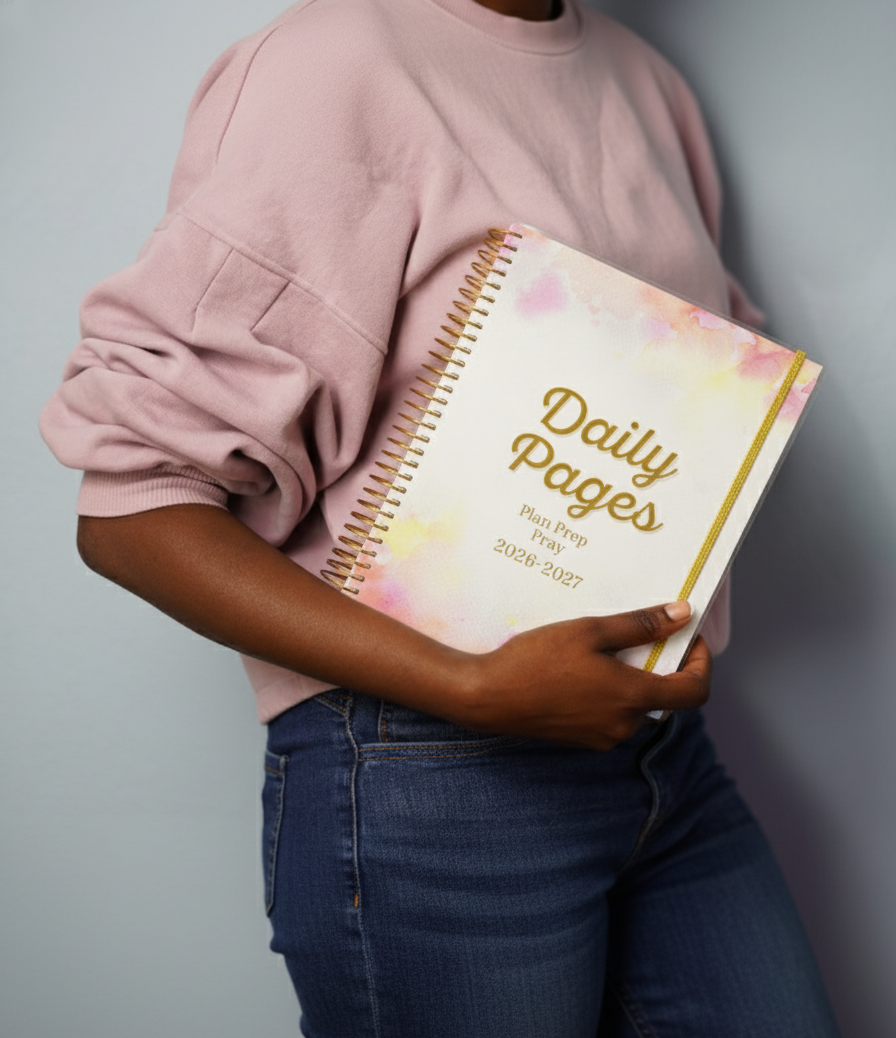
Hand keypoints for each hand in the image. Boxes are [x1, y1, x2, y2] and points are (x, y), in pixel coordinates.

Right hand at [456, 603, 711, 749]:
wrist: (487, 697)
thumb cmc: (535, 661)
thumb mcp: (589, 631)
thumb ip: (640, 625)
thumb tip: (682, 614)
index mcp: (632, 696)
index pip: (694, 691)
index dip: (702, 663)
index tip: (690, 638)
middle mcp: (625, 723)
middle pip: (665, 696)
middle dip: (660, 665)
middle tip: (639, 633)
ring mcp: (604, 736)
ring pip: (636, 705)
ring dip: (632, 678)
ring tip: (602, 648)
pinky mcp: (584, 739)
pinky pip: (612, 715)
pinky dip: (610, 693)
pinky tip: (581, 670)